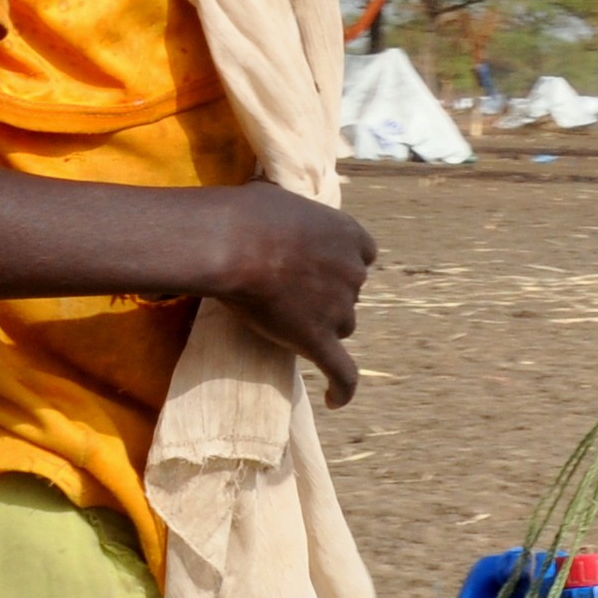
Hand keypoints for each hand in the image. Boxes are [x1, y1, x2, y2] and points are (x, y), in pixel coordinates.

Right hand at [201, 182, 377, 404]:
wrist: (232, 244)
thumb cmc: (246, 214)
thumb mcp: (279, 195)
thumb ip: (291, 212)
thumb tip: (273, 206)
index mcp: (349, 234)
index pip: (364, 253)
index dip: (342, 261)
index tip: (321, 264)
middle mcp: (353, 272)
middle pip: (350, 293)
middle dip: (327, 293)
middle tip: (288, 290)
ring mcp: (338, 308)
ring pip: (341, 326)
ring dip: (321, 326)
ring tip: (284, 321)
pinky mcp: (318, 340)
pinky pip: (341, 372)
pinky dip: (342, 389)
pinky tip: (333, 401)